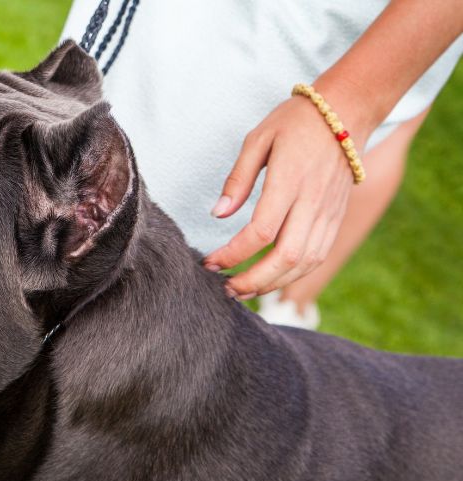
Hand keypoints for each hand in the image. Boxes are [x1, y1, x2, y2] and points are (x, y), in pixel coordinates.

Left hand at [203, 92, 366, 299]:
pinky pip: (317, 256)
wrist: (347, 111)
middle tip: (225, 288)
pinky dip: (293, 275)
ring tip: (243, 291)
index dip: (233, 254)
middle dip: (253, 280)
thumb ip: (237, 179)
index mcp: (290, 181)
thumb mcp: (258, 139)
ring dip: (272, 284)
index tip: (210, 262)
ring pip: (304, 263)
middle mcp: (313, 202)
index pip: (261, 232)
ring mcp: (328, 213)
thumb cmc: (296, 122)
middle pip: (285, 257)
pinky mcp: (336, 218)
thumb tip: (217, 214)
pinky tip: (271, 280)